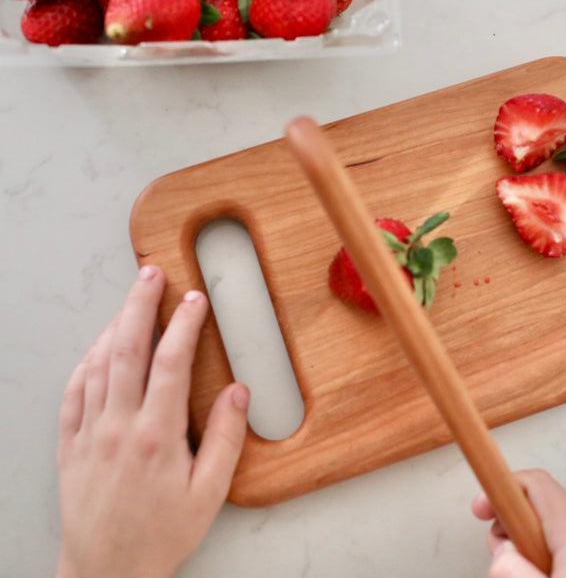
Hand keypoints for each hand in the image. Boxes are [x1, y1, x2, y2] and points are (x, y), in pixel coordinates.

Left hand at [56, 265, 249, 577]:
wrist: (107, 573)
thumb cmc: (161, 534)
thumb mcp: (209, 493)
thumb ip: (226, 437)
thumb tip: (237, 391)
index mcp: (157, 435)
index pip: (171, 362)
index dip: (184, 323)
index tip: (194, 299)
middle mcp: (118, 426)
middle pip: (127, 349)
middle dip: (140, 305)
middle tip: (151, 274)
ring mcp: (90, 433)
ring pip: (97, 364)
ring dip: (114, 325)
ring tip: (129, 300)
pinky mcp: (70, 445)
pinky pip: (73, 392)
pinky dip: (84, 362)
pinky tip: (96, 348)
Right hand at [472, 469, 565, 577]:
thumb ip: (513, 572)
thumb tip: (501, 552)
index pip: (532, 482)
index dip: (499, 491)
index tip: (481, 510)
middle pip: (540, 505)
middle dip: (514, 529)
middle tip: (509, 563)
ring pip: (557, 526)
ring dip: (534, 547)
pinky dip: (557, 556)